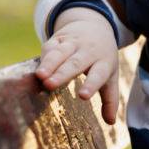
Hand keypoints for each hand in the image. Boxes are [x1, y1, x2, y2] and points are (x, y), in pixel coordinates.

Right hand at [35, 7, 120, 123]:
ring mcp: (74, 43)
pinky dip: (44, 56)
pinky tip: (36, 67)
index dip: (91, 84)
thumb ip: (110, 98)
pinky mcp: (60, 38)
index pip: (98, 74)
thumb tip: (111, 123)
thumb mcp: (111, 74)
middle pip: (75, 63)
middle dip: (63, 73)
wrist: (96, 25)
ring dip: (49, 63)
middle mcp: (89, 51)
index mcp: (104, 62)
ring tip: (40, 76)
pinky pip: (51, 46)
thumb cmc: (102, 57)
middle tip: (50, 85)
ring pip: (61, 53)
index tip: (83, 96)